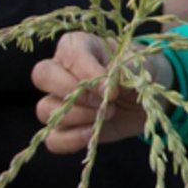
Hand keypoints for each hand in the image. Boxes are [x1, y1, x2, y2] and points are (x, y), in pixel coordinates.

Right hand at [31, 32, 153, 153]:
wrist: (145, 100)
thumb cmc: (138, 73)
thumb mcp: (139, 66)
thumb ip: (124, 71)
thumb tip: (109, 86)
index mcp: (77, 47)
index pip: (69, 54)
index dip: (89, 73)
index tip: (113, 89)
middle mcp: (61, 70)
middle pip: (43, 76)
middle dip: (74, 93)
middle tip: (103, 101)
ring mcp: (58, 100)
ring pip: (44, 108)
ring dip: (78, 116)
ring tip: (107, 113)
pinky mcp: (64, 127)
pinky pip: (52, 138)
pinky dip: (70, 140)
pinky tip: (92, 134)